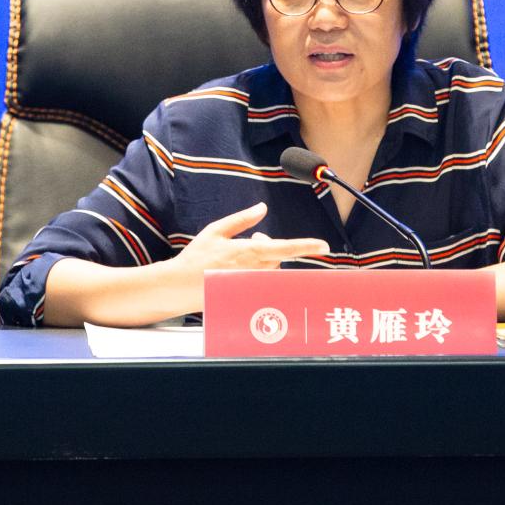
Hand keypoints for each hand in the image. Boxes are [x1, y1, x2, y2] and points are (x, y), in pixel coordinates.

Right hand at [173, 202, 329, 281]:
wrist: (179, 286)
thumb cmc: (196, 257)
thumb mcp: (216, 230)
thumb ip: (242, 219)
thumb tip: (261, 208)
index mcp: (250, 252)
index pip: (286, 247)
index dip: (308, 246)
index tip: (325, 246)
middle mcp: (255, 270)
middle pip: (277, 257)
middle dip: (267, 247)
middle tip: (248, 243)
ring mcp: (252, 285)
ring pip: (270, 270)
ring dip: (260, 262)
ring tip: (235, 261)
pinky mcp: (246, 296)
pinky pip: (260, 282)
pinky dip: (253, 275)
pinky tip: (233, 274)